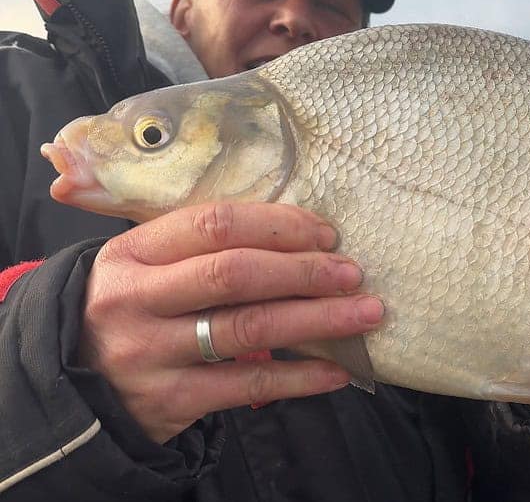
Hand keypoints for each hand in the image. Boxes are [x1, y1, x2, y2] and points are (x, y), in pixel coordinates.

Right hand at [77, 202, 382, 443]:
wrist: (68, 385)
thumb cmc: (130, 312)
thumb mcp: (143, 268)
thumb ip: (202, 249)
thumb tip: (300, 238)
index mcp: (133, 253)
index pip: (214, 224)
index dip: (279, 226)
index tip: (326, 234)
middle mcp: (137, 299)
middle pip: (235, 274)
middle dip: (305, 271)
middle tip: (353, 273)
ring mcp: (151, 352)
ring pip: (248, 327)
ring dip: (318, 319)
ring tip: (365, 314)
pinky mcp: (170, 400)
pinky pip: (249, 383)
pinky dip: (300, 376)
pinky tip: (338, 371)